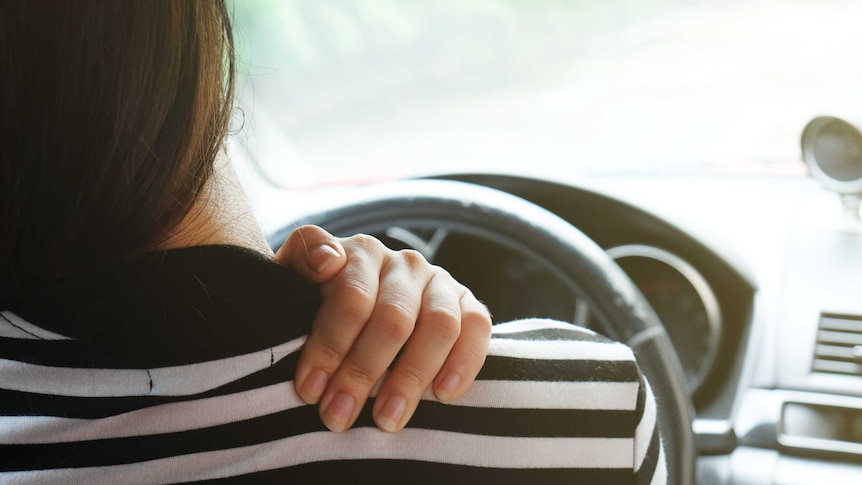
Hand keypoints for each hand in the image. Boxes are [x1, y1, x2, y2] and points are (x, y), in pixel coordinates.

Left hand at [274, 225, 491, 432]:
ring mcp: (439, 281)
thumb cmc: (316, 303)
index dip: (330, 344)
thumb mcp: (292, 279)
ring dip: (412, 377)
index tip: (309, 390)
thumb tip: (328, 263)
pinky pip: (477, 327)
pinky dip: (465, 362)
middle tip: (338, 417)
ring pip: (439, 325)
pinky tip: (442, 395)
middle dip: (362, 372)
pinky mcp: (467, 303)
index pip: (351, 296)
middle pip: (393, 318)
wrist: (355, 307)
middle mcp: (404, 262)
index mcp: (361, 253)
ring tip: (386, 420)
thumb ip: (301, 261)